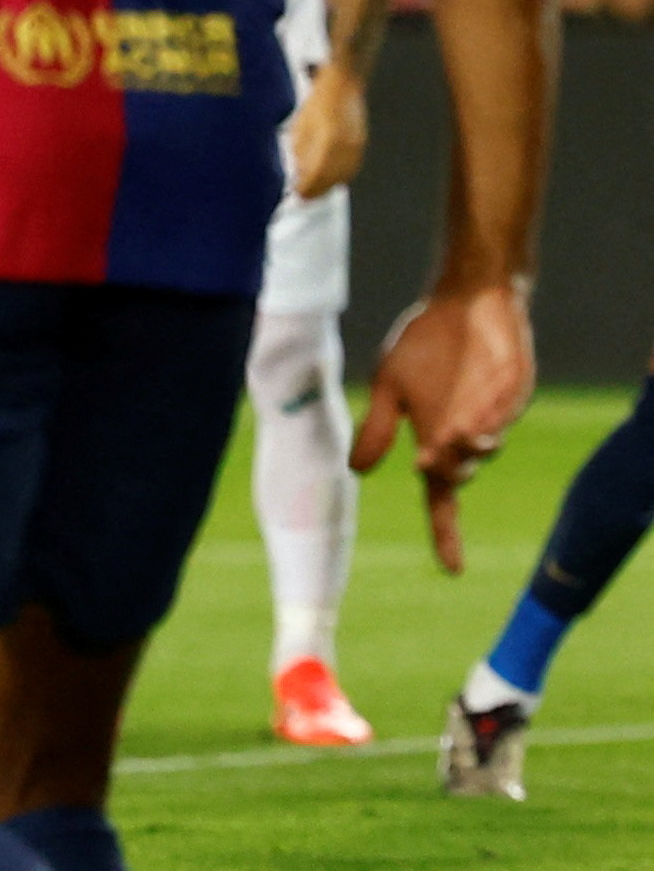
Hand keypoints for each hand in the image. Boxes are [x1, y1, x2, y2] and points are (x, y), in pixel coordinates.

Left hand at [283, 63, 368, 200]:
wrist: (344, 82)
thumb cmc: (318, 101)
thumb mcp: (300, 126)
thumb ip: (300, 151)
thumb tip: (299, 172)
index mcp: (328, 141)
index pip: (317, 174)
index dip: (306, 187)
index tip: (296, 193)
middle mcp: (345, 146)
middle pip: (331, 179)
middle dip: (316, 190)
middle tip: (303, 197)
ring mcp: (357, 145)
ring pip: (344, 176)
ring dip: (328, 186)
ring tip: (314, 190)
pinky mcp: (362, 143)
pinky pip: (352, 167)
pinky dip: (340, 177)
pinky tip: (330, 178)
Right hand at [353, 281, 535, 574]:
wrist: (466, 299)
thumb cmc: (425, 340)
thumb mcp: (391, 385)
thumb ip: (377, 427)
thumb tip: (356, 472)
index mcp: (433, 441)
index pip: (440, 499)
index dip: (445, 534)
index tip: (452, 570)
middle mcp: (464, 438)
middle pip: (456, 478)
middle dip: (441, 474)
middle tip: (425, 458)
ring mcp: (491, 418)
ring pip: (480, 454)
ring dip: (463, 454)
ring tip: (447, 436)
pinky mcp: (513, 397)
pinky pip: (499, 424)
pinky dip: (483, 432)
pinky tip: (468, 425)